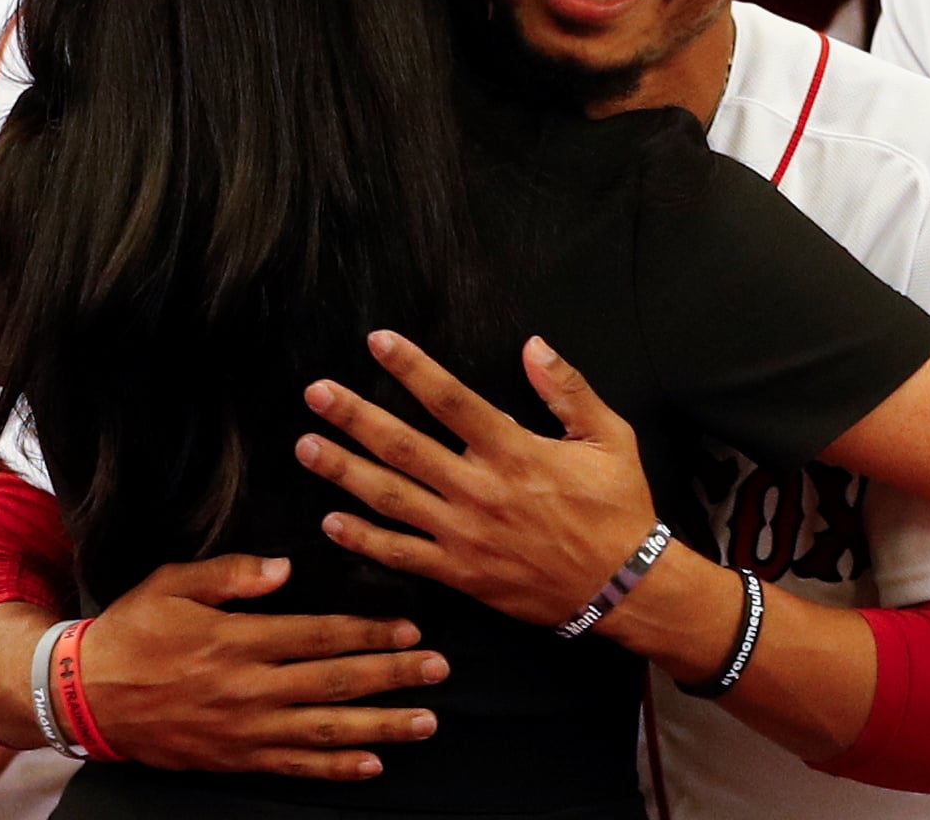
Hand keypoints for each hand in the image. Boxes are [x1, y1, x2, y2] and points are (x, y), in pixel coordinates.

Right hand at [78, 554, 447, 778]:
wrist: (84, 696)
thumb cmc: (132, 631)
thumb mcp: (175, 583)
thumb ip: (233, 573)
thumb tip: (285, 566)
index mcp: (239, 639)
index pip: (322, 636)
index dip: (371, 633)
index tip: (412, 629)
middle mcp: (249, 688)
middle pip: (336, 683)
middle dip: (394, 677)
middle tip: (439, 672)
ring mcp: (244, 729)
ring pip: (325, 730)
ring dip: (380, 727)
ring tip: (425, 723)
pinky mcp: (234, 758)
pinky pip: (294, 766)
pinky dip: (334, 767)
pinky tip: (370, 765)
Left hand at [298, 331, 658, 628]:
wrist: (623, 586)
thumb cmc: (617, 506)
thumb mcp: (609, 437)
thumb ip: (567, 389)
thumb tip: (533, 345)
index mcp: (515, 451)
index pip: (451, 400)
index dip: (411, 368)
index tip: (377, 343)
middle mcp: (481, 491)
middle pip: (404, 447)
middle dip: (356, 417)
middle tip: (316, 393)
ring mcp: (466, 536)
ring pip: (392, 499)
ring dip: (344, 471)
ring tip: (306, 446)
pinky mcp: (461, 574)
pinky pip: (402, 556)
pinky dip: (364, 540)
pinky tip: (332, 521)